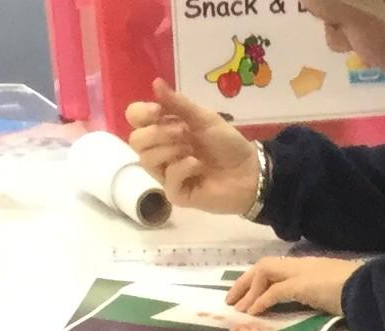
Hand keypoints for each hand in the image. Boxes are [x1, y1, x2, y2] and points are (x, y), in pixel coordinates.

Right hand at [125, 81, 260, 215]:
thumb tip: (155, 83)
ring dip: (170, 149)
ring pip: (146, 160)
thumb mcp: (203, 118)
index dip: (141, 113)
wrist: (249, 171)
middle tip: (183, 132)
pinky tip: (198, 166)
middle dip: (157, 132)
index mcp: (164, 129)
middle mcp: (161, 151)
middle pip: (136, 141)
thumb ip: (178, 103)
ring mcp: (167, 174)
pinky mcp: (178, 194)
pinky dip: (183, 168)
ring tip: (192, 149)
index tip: (158, 110)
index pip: (135, 119)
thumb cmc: (226, 144)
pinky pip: (168, 180)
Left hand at [226, 255, 358, 318]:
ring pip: (264, 273)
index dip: (257, 280)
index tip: (245, 295)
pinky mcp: (301, 285)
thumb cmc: (355, 292)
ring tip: (239, 309)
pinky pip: (274, 291)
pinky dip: (261, 301)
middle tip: (231, 301)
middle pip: (263, 266)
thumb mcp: (331, 292)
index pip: (275, 268)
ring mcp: (300, 272)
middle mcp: (300, 265)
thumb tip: (309, 305)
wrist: (367, 289)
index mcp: (306, 266)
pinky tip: (253, 312)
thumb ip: (316, 295)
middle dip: (244, 282)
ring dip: (249, 291)